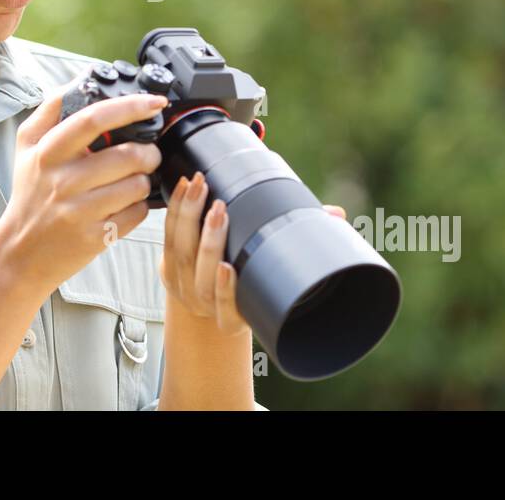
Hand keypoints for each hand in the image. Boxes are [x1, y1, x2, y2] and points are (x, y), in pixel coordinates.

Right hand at [0, 78, 169, 293]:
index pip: (93, 119)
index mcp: (48, 153)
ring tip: (134, 179)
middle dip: (149, 152)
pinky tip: (126, 203)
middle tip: (148, 153)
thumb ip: (51, 109)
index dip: (130, 106)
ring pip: (137, 185)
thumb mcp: (27, 147)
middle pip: (127, 155)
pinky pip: (137, 213)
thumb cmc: (29, 194)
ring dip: (145, 179)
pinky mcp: (95, 237)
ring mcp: (79, 211)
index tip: (154, 103)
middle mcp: (62, 181)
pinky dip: (140, 205)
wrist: (19, 251)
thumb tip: (82, 78)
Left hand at [159, 171, 346, 335]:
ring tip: (201, 186)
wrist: (211, 296)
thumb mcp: (278, 270)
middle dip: (208, 238)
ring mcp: (182, 286)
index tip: (229, 268)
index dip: (225, 291)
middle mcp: (204, 305)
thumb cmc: (254, 279)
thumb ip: (302, 243)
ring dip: (188, 216)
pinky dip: (175, 210)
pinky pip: (166, 236)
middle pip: (199, 274)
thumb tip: (338, 215)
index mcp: (233, 317)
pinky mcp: (167, 264)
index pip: (226, 310)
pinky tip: (184, 188)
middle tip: (220, 206)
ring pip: (178, 253)